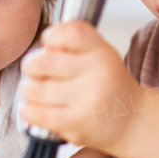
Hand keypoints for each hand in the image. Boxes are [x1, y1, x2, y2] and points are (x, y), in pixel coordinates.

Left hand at [19, 20, 144, 152]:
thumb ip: (74, 40)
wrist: (131, 122)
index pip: (71, 33)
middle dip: (31, 65)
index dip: (51, 36)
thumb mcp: (101, 53)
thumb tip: (43, 42)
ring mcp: (88, 101)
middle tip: (37, 71)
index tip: (49, 43)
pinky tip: (36, 107)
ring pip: (34, 89)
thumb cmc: (108, 84)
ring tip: (39, 91)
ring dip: (29, 89)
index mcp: (102, 52)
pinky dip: (28, 109)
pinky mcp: (76, 124)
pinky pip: (34, 112)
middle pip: (43, 61)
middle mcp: (98, 74)